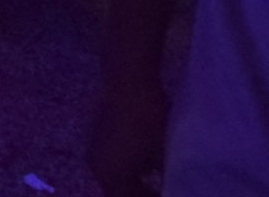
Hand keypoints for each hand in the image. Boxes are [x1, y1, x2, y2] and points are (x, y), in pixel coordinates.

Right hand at [87, 80, 170, 194]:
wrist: (128, 83)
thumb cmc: (148, 123)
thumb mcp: (164, 157)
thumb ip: (168, 179)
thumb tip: (175, 186)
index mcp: (111, 178)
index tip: (172, 194)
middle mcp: (96, 168)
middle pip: (119, 191)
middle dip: (138, 193)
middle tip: (162, 190)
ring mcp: (94, 149)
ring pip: (114, 175)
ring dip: (132, 181)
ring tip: (155, 179)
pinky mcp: (96, 134)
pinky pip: (111, 159)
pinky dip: (126, 165)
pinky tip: (144, 159)